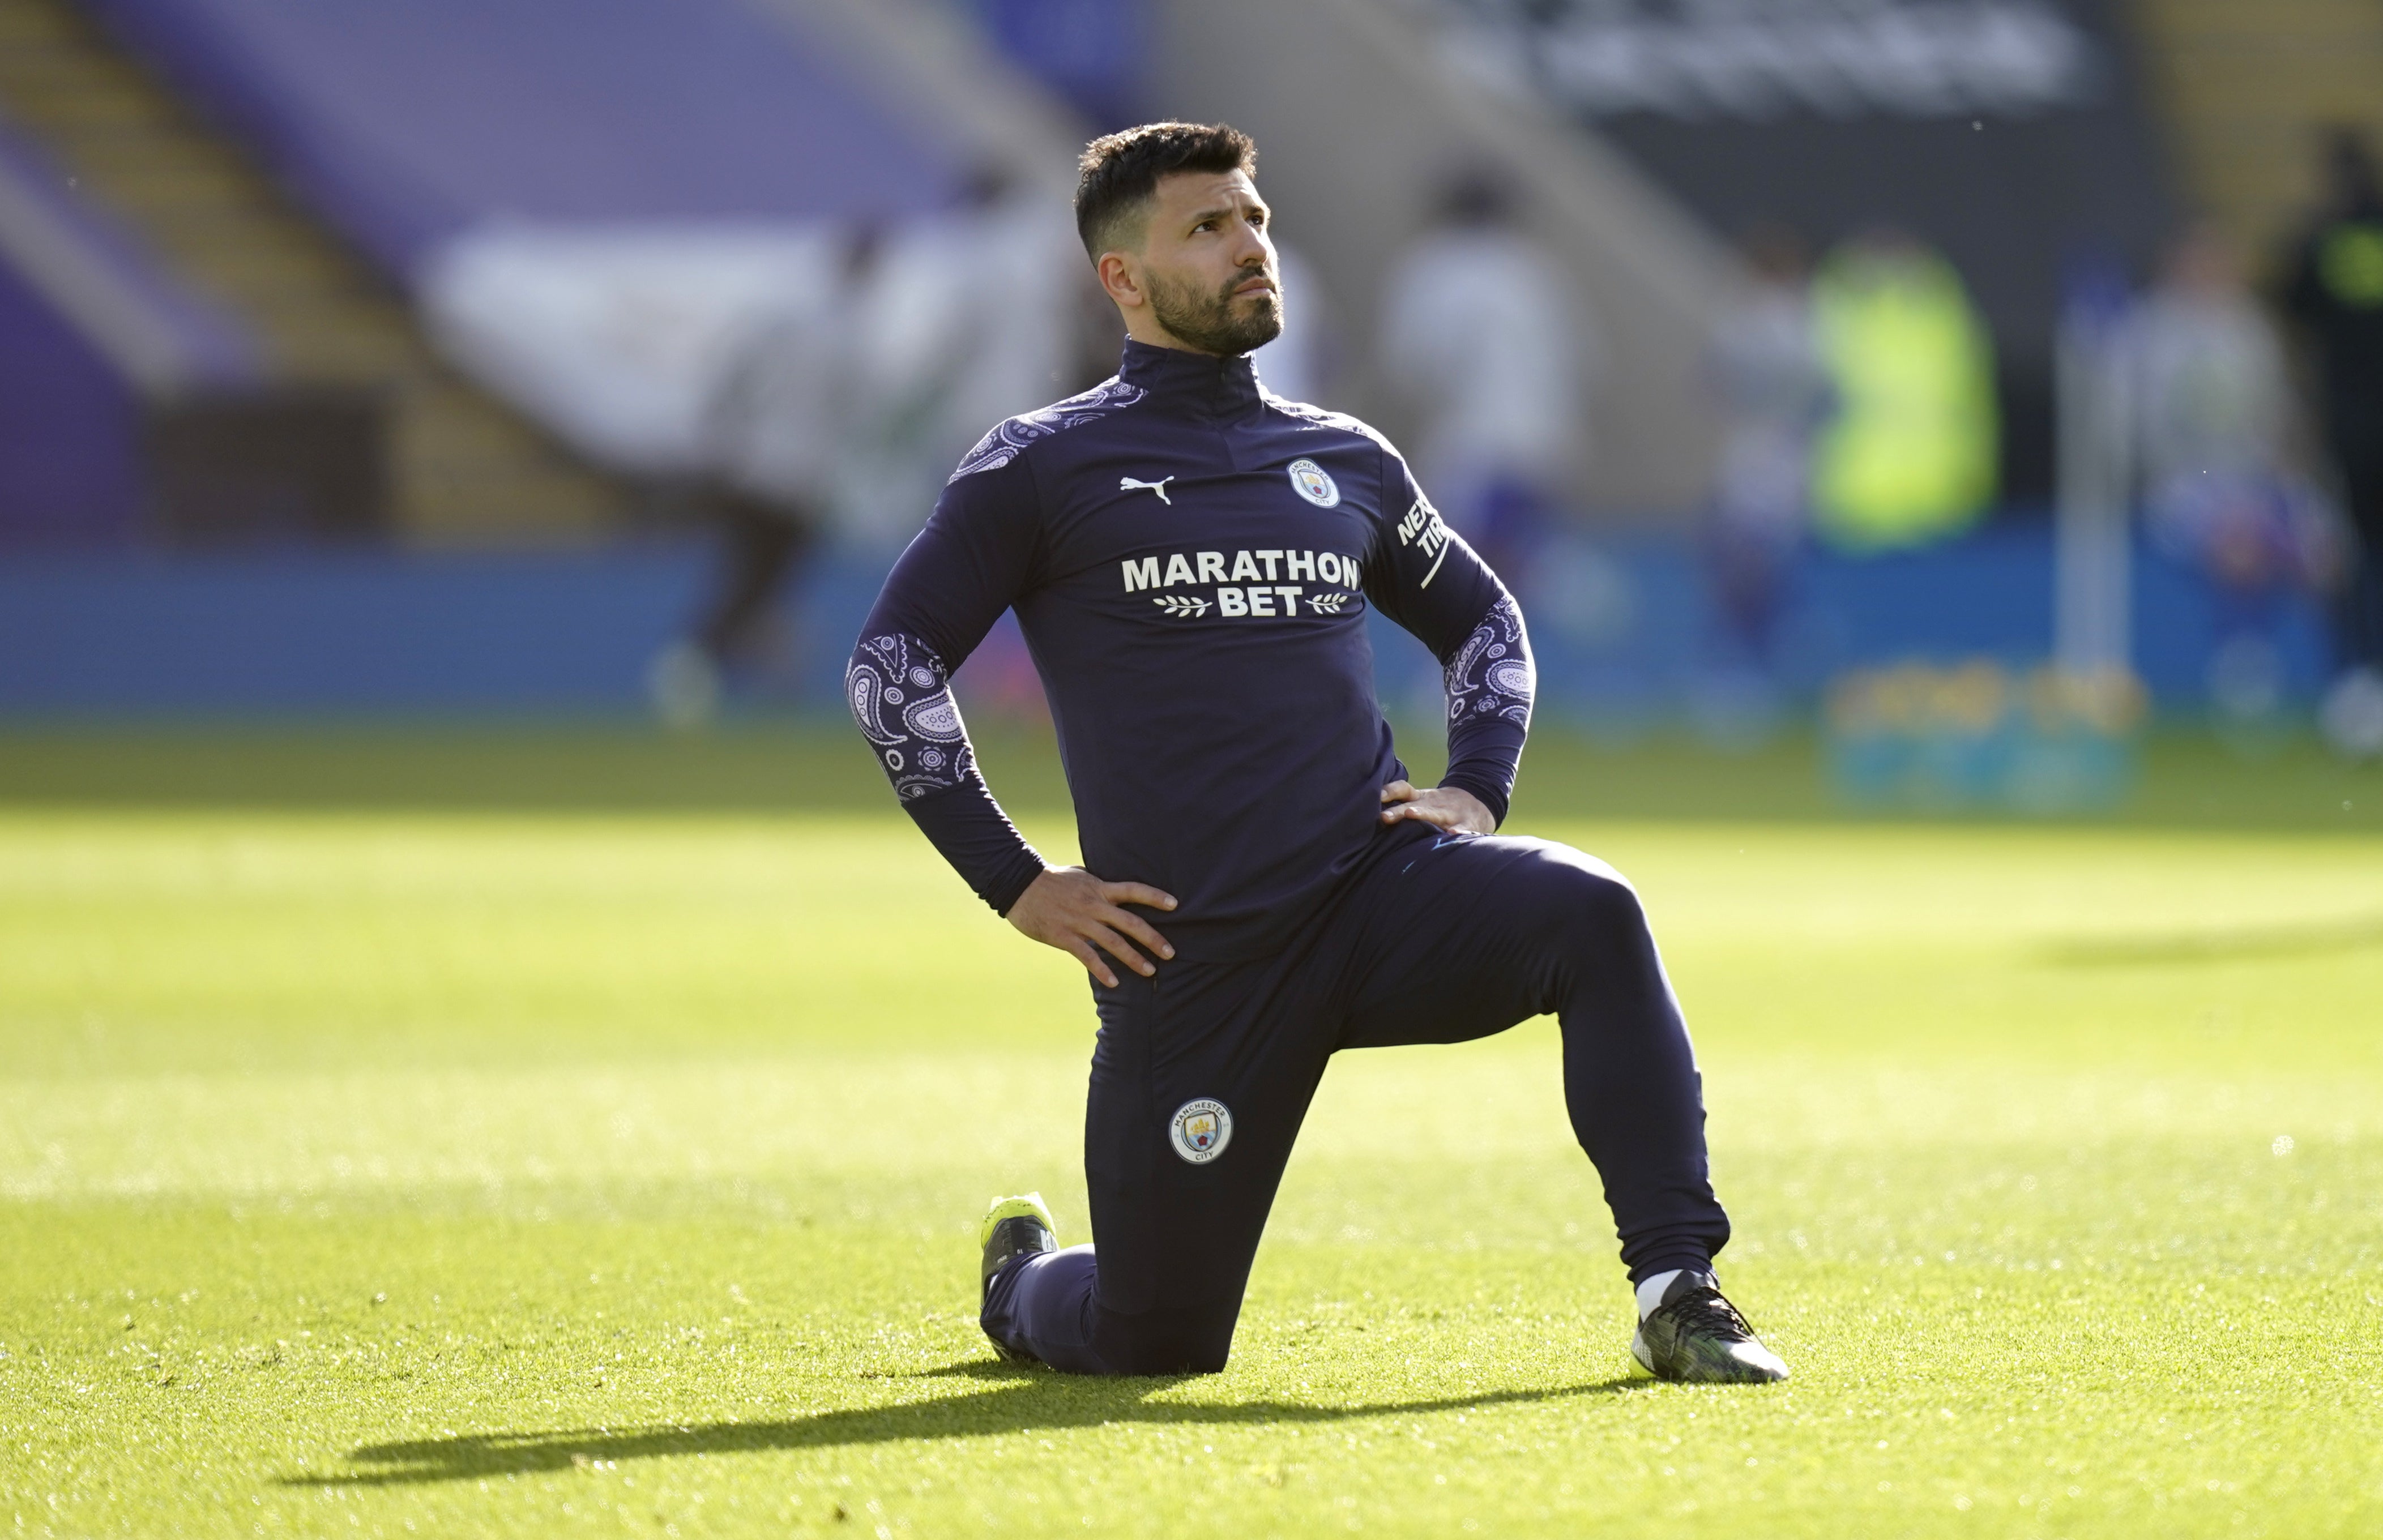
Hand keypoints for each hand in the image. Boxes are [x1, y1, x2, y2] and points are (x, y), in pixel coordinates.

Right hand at [1006, 867, 1177, 986]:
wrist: (1019, 885)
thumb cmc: (1051, 880)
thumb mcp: (1080, 876)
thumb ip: (1099, 885)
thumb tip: (1115, 890)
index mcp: (1099, 888)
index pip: (1134, 890)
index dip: (1155, 897)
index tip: (1175, 905)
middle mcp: (1094, 905)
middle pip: (1130, 922)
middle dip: (1153, 938)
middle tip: (1170, 952)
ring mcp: (1080, 921)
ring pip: (1113, 942)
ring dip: (1133, 958)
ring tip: (1149, 971)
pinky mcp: (1064, 936)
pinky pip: (1087, 956)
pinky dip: (1102, 970)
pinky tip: (1114, 982)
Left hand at [1379, 780, 1495, 834]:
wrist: (1477, 803)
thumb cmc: (1439, 808)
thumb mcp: (1422, 803)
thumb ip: (1401, 808)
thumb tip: (1369, 819)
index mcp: (1420, 799)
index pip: (1402, 790)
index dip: (1389, 791)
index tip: (1376, 797)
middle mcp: (1432, 805)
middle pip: (1413, 805)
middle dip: (1398, 811)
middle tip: (1384, 817)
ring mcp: (1450, 814)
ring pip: (1435, 815)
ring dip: (1423, 815)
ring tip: (1411, 815)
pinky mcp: (1467, 823)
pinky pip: (1463, 828)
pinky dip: (1459, 832)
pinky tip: (1453, 835)